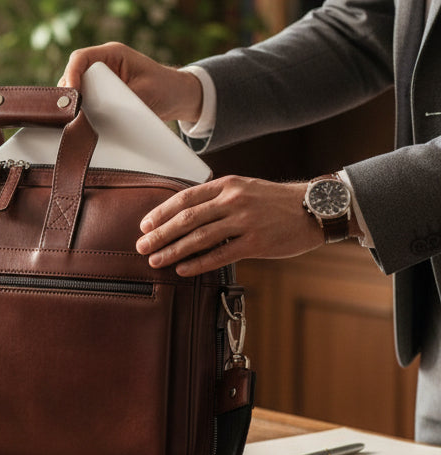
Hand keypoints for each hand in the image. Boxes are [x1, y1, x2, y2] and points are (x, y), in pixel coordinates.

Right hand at [59, 42, 203, 124]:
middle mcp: (104, 63)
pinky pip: (85, 98)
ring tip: (76, 118)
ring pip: (77, 87)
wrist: (179, 97)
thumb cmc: (166, 89)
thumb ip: (121, 100)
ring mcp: (102, 78)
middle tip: (71, 111)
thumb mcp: (145, 94)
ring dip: (75, 101)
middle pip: (74, 73)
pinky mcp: (102, 92)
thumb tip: (98, 111)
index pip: (81, 58)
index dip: (71, 74)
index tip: (72, 93)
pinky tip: (83, 121)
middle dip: (70, 91)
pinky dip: (82, 109)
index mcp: (114, 53)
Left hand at [136, 176, 322, 275]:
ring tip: (156, 260)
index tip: (144, 225)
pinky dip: (198, 263)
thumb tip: (184, 214)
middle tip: (141, 246)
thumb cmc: (275, 202)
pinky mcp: (256, 242)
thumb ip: (217, 198)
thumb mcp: (244, 188)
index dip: (161, 212)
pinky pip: (220, 255)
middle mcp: (233, 200)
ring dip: (173, 250)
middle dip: (160, 234)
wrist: (313, 209)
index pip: (185, 198)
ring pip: (199, 238)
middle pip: (186, 218)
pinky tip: (182, 269)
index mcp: (227, 185)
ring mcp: (244, 221)